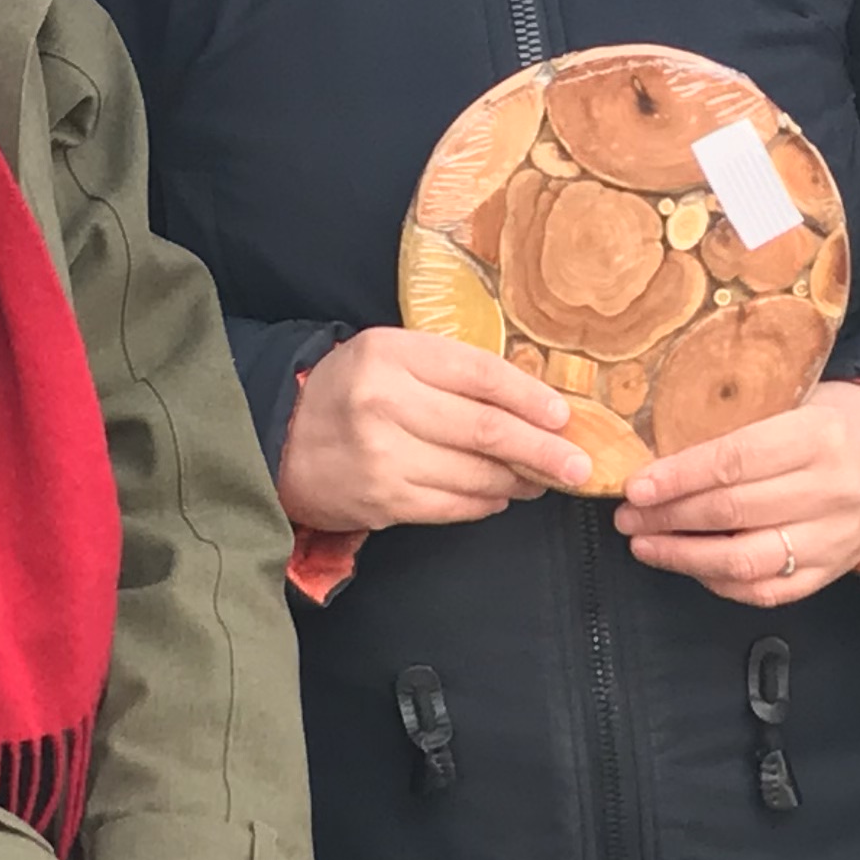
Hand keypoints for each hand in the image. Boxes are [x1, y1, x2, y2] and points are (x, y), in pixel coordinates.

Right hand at [278, 327, 589, 533]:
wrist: (280, 440)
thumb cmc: (349, 391)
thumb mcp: (391, 356)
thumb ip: (450, 370)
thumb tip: (531, 401)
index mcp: (393, 354)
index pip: (480, 375)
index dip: (530, 398)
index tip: (564, 417)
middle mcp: (386, 403)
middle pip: (486, 430)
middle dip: (542, 451)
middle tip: (579, 466)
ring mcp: (383, 456)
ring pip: (474, 473)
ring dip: (519, 480)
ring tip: (542, 480)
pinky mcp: (383, 500)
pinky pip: (452, 505)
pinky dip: (485, 502)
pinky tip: (501, 495)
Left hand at [616, 379, 859, 604]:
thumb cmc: (834, 419)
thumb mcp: (795, 401)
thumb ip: (738, 425)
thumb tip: (658, 454)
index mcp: (819, 437)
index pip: (735, 462)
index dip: (678, 478)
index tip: (636, 486)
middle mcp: (831, 491)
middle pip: (733, 512)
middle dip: (668, 518)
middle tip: (628, 516)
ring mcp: (835, 538)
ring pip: (746, 560)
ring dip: (684, 557)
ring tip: (645, 544)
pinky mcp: (833, 571)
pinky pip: (767, 590)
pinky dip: (720, 582)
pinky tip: (690, 565)